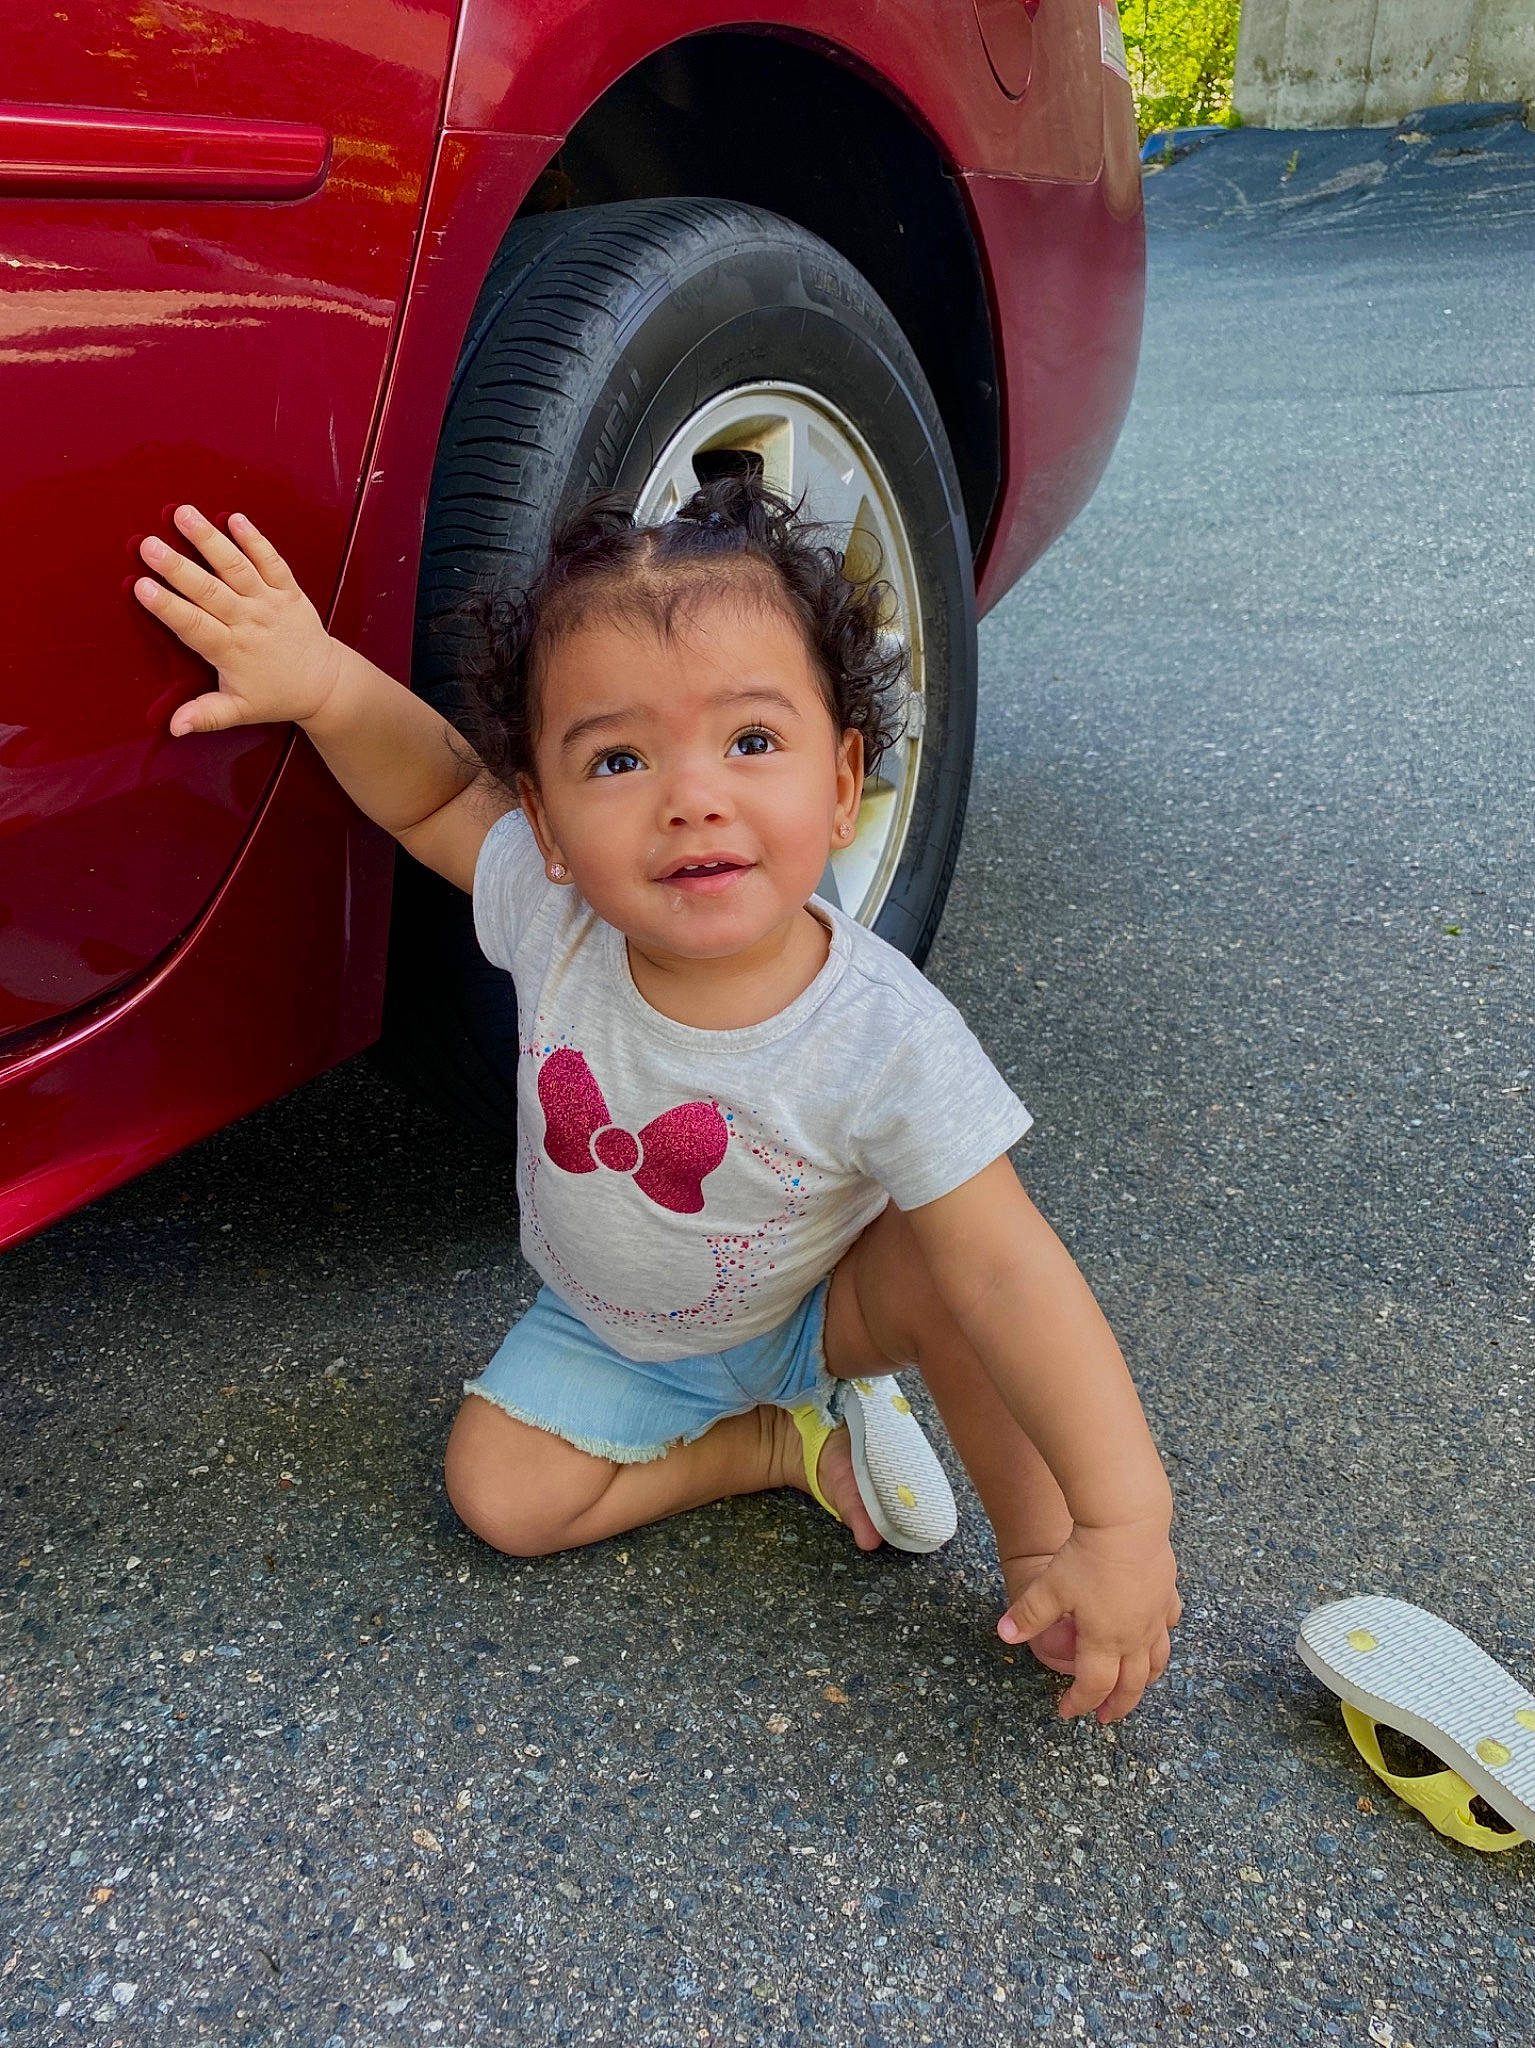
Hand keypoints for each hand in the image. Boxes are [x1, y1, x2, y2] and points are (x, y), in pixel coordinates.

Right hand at [134, 505, 342, 734]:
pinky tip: (235, 517)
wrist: (325, 684)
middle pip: (210, 592)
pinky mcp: (290, 591)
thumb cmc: (275, 696)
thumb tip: (173, 728)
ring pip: (238, 569)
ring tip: (183, 514)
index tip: (141, 587)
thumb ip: (206, 716)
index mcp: (232, 652)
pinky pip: (273, 562)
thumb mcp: (239, 710)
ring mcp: (271, 603)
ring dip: (210, 540)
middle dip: (178, 568)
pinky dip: (256, 540)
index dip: (168, 607)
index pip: (194, 626)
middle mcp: (250, 623)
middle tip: (148, 545)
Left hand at [997, 1515, 1180, 1723]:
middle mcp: (1134, 1636)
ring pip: (1157, 1661)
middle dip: (1117, 1705)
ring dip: (1145, 1681)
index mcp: (1104, 1641)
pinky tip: (1157, 1635)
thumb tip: (1004, 1635)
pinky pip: (1169, 1625)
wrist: (1127, 1523)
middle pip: (1131, 1684)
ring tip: (1137, 1688)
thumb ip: (1027, 1614)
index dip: (1079, 1702)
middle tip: (1106, 1718)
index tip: (1065, 1711)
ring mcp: (1155, 1617)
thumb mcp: (1050, 1587)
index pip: (1093, 1685)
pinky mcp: (1167, 1594)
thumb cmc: (1087, 1558)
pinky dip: (1162, 1638)